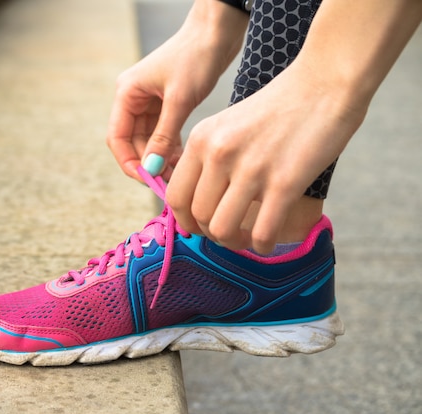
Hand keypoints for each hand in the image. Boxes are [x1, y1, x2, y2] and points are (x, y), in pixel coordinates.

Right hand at [106, 0, 247, 180]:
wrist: (218, 31)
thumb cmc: (196, 57)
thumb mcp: (179, 100)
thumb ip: (163, 136)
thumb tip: (151, 168)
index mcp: (127, 93)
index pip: (117, 138)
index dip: (129, 162)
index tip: (147, 180)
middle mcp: (133, 99)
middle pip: (133, 142)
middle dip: (148, 163)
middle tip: (167, 184)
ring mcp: (149, 102)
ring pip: (148, 141)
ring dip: (160, 159)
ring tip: (178, 175)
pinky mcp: (166, 104)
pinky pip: (162, 133)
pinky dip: (169, 148)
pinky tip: (182, 161)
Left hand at [166, 60, 366, 253]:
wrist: (325, 82)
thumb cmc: (280, 107)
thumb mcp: (228, 125)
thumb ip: (210, 159)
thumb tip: (201, 203)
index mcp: (201, 139)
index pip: (175, 196)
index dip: (185, 221)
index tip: (200, 227)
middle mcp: (219, 154)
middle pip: (198, 217)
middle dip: (211, 234)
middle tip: (230, 233)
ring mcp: (250, 169)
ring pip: (222, 230)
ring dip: (234, 243)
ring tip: (247, 237)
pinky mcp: (284, 182)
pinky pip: (262, 233)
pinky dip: (262, 245)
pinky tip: (268, 241)